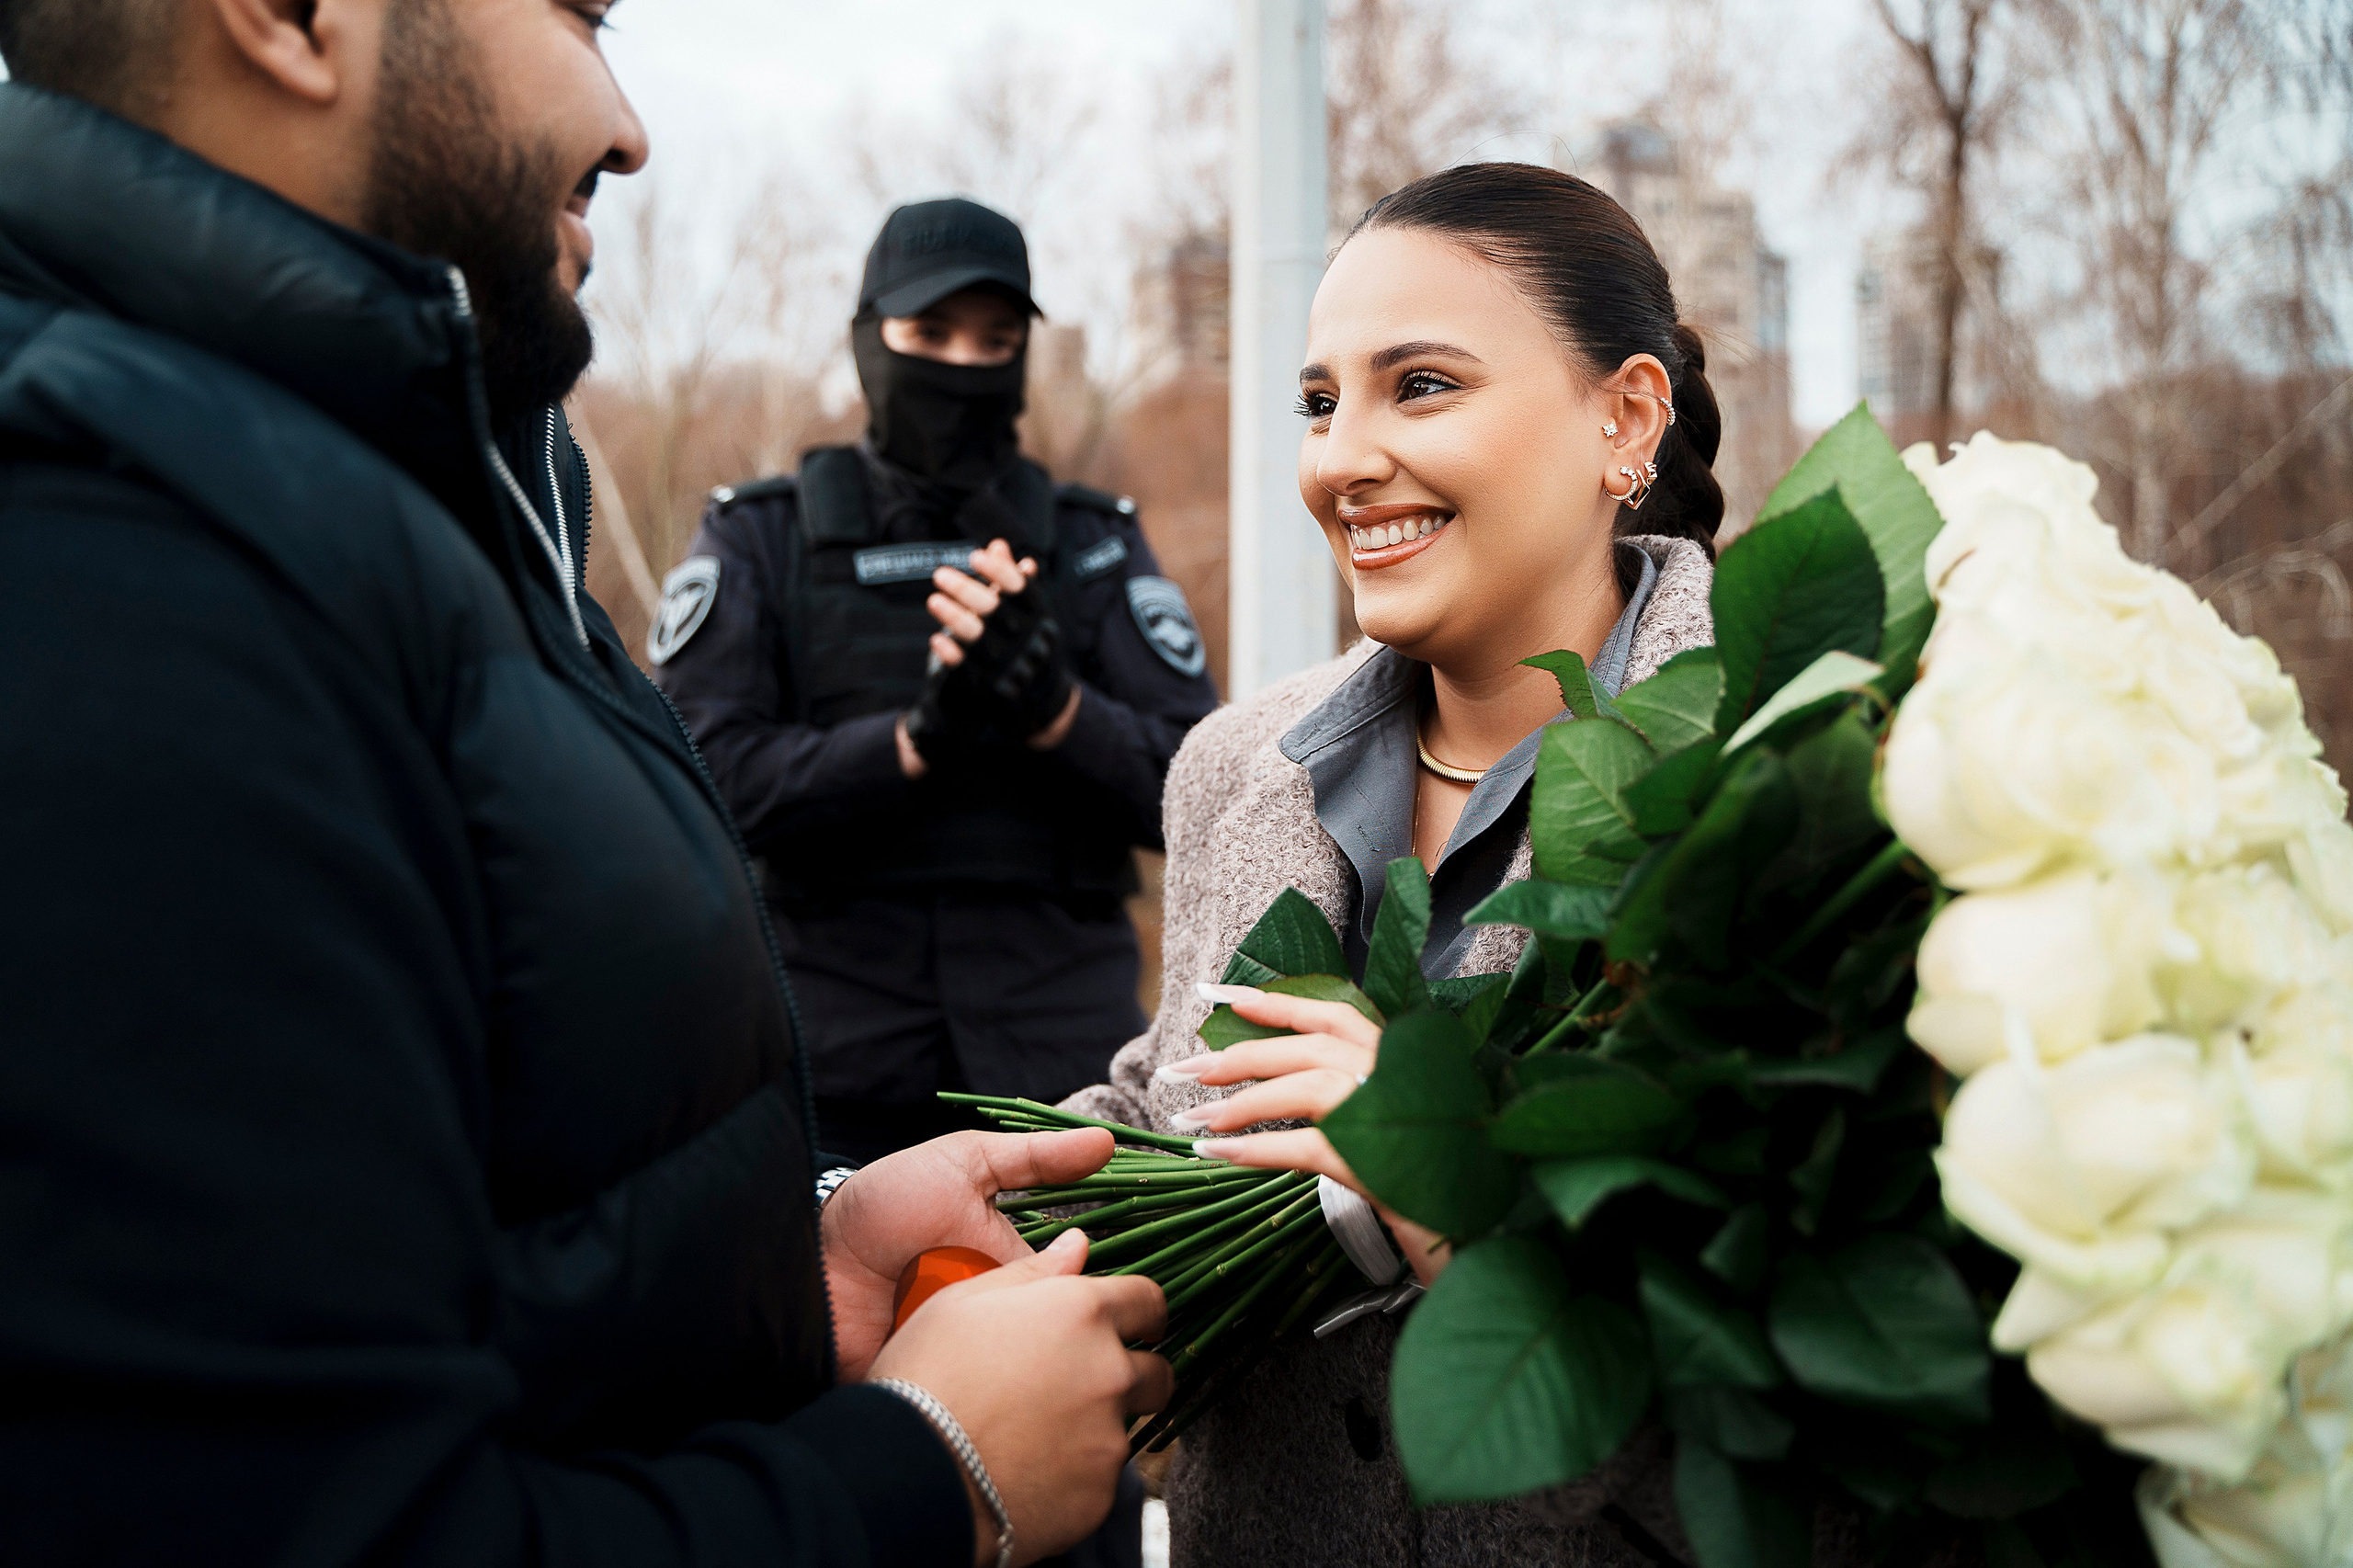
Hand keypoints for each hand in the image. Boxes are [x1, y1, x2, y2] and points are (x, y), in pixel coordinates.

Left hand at [822, 1127, 1116, 1380]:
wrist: (810, 1256)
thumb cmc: (886, 1205)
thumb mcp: (962, 1165)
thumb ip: (1033, 1159)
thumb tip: (1109, 1141)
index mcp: (1015, 1271)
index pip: (1074, 1291)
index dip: (1095, 1296)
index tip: (1124, 1295)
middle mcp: (999, 1318)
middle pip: (1054, 1336)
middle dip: (1060, 1332)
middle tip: (1057, 1322)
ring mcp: (969, 1356)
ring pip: (1022, 1372)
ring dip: (1023, 1363)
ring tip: (1013, 1345)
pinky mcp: (939, 1386)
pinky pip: (976, 1398)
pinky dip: (982, 1390)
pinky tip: (986, 1381)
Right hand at [871, 1229, 1170, 1566]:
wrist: (907, 1475)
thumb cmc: (925, 1378)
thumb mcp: (965, 1301)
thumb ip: (1033, 1272)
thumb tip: (1076, 1244)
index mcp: (1081, 1313)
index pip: (1150, 1301)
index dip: (1142, 1314)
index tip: (1134, 1326)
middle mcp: (1109, 1371)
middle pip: (1157, 1373)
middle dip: (1134, 1377)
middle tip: (1086, 1387)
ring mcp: (1108, 1437)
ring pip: (1126, 1428)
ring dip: (1099, 1427)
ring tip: (1041, 1433)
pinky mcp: (1098, 1495)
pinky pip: (1101, 1480)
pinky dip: (1075, 1476)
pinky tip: (1029, 1471)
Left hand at [926, 541, 1076, 743]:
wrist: (1039, 704)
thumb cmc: (1026, 645)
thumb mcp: (1026, 615)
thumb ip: (1011, 581)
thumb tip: (997, 545)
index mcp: (1041, 621)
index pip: (1022, 591)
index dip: (999, 571)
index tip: (974, 555)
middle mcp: (1030, 644)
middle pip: (997, 612)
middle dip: (967, 590)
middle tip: (939, 573)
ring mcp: (1012, 669)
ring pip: (980, 640)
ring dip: (954, 617)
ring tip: (933, 599)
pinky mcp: (992, 690)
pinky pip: (969, 671)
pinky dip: (952, 654)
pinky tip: (936, 639)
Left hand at [1157, 983, 1451, 1284]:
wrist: (1492, 1242)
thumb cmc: (1440, 1190)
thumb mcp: (1394, 1133)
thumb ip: (1353, 1102)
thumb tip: (1283, 1090)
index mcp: (1407, 1062)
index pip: (1334, 1012)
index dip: (1275, 1002)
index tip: (1219, 995)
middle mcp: (1407, 1077)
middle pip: (1311, 1045)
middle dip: (1240, 1055)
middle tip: (1183, 1072)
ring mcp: (1401, 1116)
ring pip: (1307, 1087)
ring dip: (1244, 1103)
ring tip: (1196, 1122)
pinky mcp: (1388, 1163)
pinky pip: (1306, 1147)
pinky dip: (1256, 1150)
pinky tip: (1219, 1156)